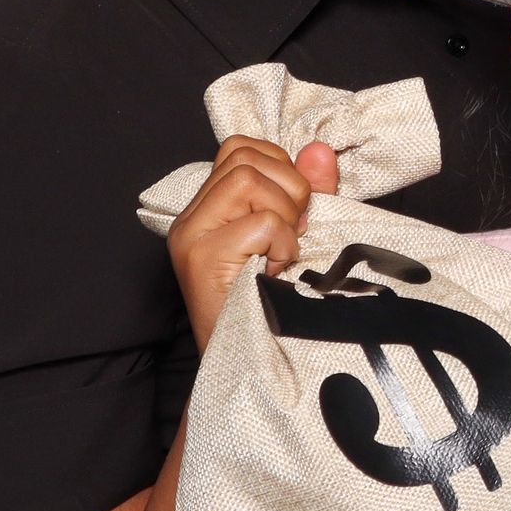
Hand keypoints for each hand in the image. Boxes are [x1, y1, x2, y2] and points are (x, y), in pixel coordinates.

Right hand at [166, 137, 339, 350]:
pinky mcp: (201, 258)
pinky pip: (262, 223)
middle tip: (291, 233)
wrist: (246, 362)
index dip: (279, 167)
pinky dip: (284, 244)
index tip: (293, 209)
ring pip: (250, 181)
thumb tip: (320, 149)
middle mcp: (191, 217)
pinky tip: (275, 270)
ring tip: (281, 250)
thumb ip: (307, 189)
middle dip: (288, 189)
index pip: (240, 148)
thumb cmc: (273, 297)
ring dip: (284, 216)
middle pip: (246, 159)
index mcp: (208, 206)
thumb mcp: (295, 233)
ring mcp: (191, 235)